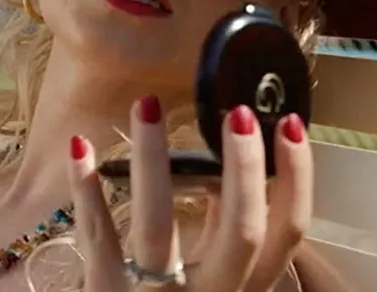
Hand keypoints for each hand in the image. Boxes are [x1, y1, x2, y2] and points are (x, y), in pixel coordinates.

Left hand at [69, 97, 311, 291]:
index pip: (287, 236)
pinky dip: (86, 190)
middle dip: (245, 168)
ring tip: (147, 104)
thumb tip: (234, 178)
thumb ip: (225, 241)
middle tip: (240, 111)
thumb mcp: (213, 285)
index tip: (294, 124)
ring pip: (158, 223)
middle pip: (242, 231)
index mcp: (241, 290)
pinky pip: (97, 237)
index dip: (298, 181)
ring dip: (152, 158)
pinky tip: (79, 145)